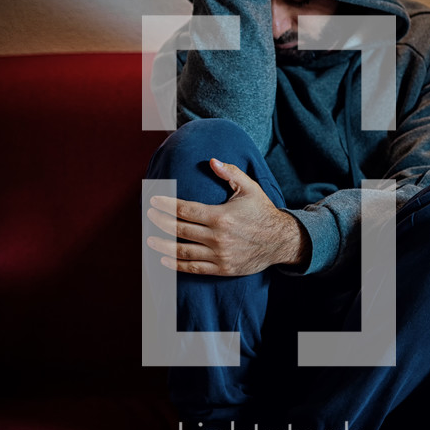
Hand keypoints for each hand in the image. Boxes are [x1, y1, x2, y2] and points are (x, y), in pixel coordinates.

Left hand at [146, 158, 309, 275]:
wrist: (281, 241)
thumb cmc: (263, 212)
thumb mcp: (250, 188)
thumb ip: (230, 173)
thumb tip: (211, 161)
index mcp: (221, 216)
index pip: (184, 210)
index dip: (165, 205)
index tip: (153, 201)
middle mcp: (218, 237)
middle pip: (179, 230)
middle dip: (160, 222)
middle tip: (148, 216)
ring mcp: (219, 255)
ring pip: (182, 251)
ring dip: (162, 245)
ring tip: (149, 239)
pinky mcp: (222, 268)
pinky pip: (194, 268)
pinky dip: (176, 265)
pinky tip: (163, 259)